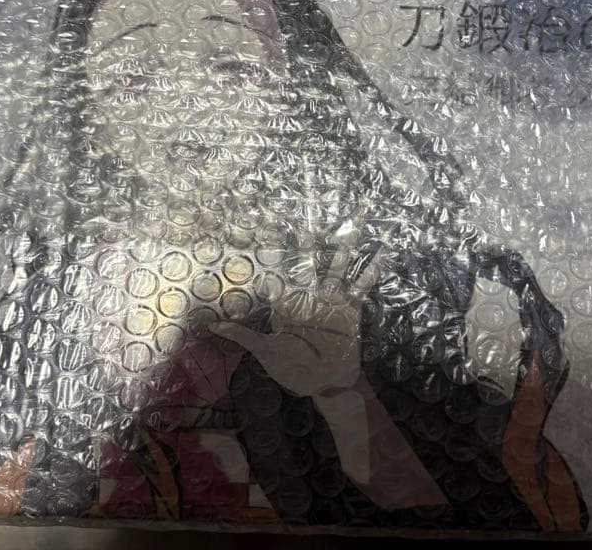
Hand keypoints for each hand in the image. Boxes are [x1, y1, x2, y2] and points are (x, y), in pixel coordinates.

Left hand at [207, 222, 381, 398]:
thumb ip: (243, 336)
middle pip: (309, 261)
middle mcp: (309, 297)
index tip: (271, 226)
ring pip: (338, 266)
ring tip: (353, 220)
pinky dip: (371, 269)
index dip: (274, 251)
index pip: (278, 272)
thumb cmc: (293, 369)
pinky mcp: (350, 310)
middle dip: (310, 238)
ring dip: (346, 245)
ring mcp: (331, 301)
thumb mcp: (265, 352)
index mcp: (288, 304)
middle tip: (310, 207)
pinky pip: (361, 286)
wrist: (326, 385)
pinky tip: (380, 252)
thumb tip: (211, 327)